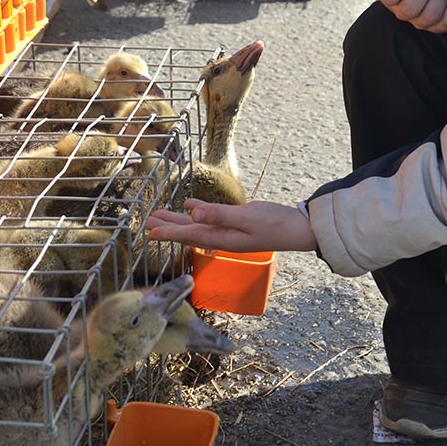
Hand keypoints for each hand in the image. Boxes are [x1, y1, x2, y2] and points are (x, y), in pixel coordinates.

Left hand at [146, 199, 317, 253]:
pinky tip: (190, 206)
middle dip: (168, 227)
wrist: (298, 228)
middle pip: (189, 232)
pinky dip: (199, 212)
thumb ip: (218, 215)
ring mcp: (230, 231)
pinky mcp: (238, 223)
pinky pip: (212, 218)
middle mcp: (223, 237)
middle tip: (148, 224)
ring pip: (198, 225)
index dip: (169, 232)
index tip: (150, 231)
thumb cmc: (275, 223)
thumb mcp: (246, 217)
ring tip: (161, 215)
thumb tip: (192, 215)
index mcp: (223, 238)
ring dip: (179, 220)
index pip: (189, 234)